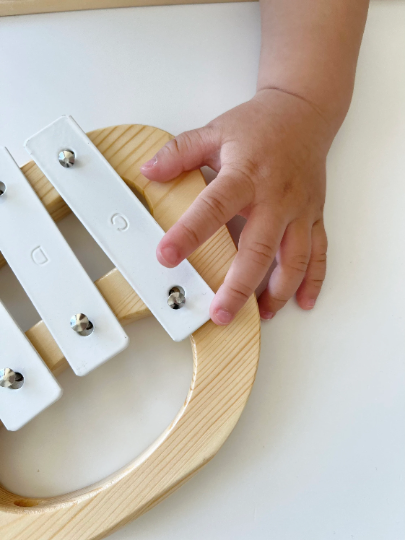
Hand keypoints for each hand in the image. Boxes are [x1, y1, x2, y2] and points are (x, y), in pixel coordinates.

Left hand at [141, 88, 333, 324]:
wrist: (304, 113)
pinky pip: (319, 252)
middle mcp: (276, 197)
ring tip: (261, 314)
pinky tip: (303, 302)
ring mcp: (299, 210)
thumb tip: (148, 171)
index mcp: (245, 175)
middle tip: (221, 314)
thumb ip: (179, 152)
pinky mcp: (314, 216)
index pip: (213, 207)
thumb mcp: (214, 131)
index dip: (188, 233)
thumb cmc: (259, 125)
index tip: (166, 256)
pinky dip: (313, 280)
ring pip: (293, 259)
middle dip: (239, 286)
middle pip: (258, 249)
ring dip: (278, 291)